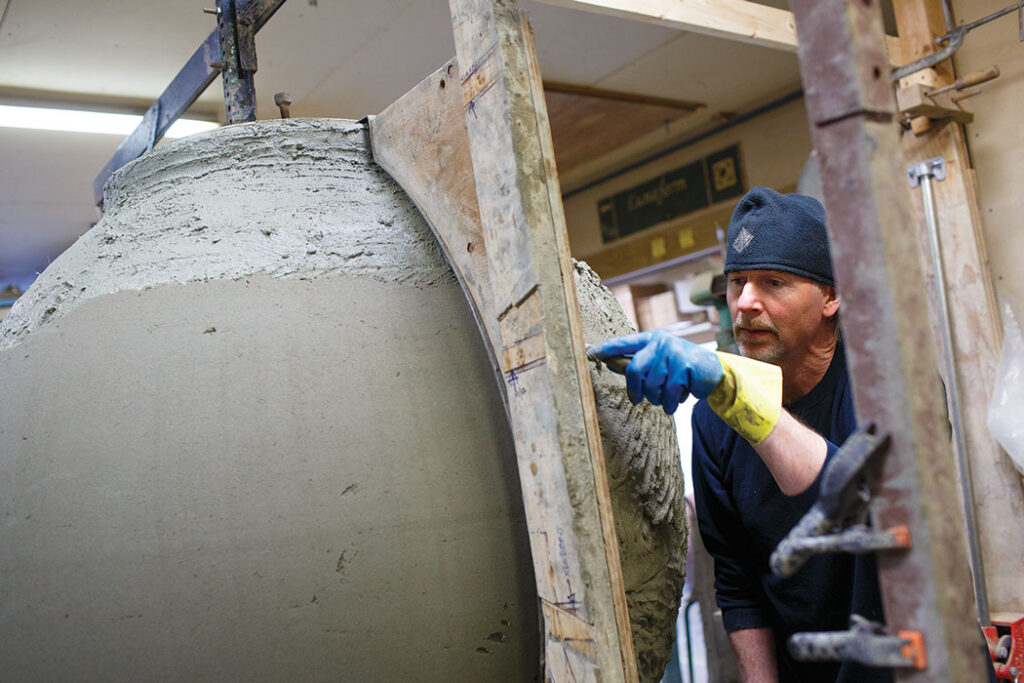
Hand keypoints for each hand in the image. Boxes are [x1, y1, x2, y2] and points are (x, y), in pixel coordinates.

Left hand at [588, 330, 722, 414]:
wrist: (712, 371)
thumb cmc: (680, 368)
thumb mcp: (659, 361)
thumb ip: (638, 362)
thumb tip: (609, 363)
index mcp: (651, 339)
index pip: (624, 343)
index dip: (607, 349)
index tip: (591, 353)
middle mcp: (661, 342)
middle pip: (635, 369)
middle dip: (635, 389)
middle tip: (636, 399)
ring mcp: (673, 352)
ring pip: (652, 386)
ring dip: (657, 399)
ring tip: (665, 397)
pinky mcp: (685, 366)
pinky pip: (668, 393)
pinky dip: (670, 403)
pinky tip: (676, 400)